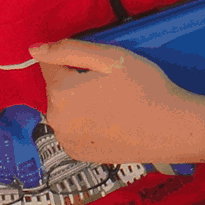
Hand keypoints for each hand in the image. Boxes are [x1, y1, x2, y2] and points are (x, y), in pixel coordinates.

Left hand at [29, 39, 204, 164]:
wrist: (171, 129)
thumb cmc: (144, 87)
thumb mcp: (110, 57)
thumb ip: (69, 49)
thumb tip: (34, 49)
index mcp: (61, 93)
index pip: (50, 64)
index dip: (74, 59)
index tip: (98, 65)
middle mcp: (56, 121)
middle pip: (57, 88)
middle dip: (75, 80)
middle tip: (110, 82)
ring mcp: (67, 141)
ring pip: (65, 109)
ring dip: (79, 102)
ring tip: (112, 102)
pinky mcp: (79, 154)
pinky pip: (73, 129)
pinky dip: (84, 122)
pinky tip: (109, 121)